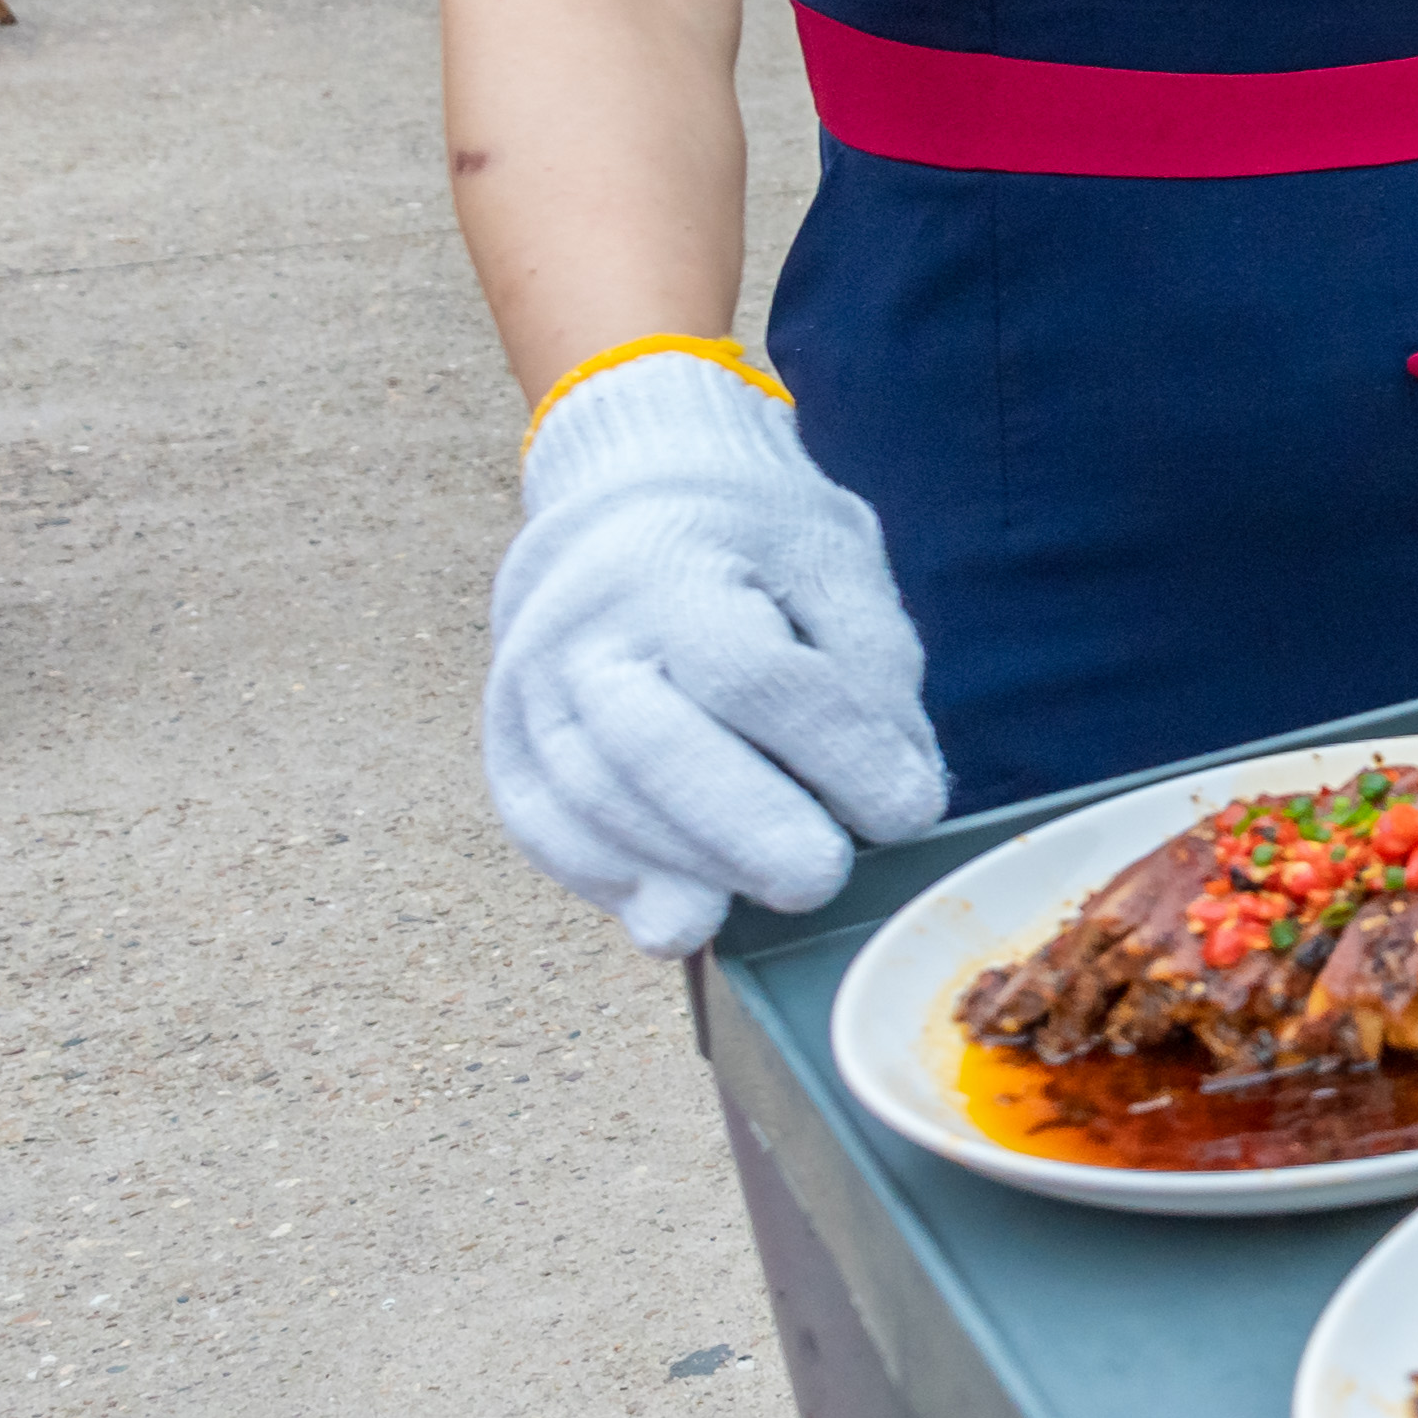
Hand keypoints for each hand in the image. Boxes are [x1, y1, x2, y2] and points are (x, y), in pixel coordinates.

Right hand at [478, 350, 947, 956]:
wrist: (623, 501)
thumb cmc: (750, 540)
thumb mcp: (834, 557)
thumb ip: (873, 666)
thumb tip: (898, 790)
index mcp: (677, 565)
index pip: (755, 674)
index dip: (837, 751)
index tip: (909, 811)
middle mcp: (584, 631)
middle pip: (651, 745)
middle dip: (743, 827)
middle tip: (819, 880)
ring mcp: (531, 692)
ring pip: (593, 800)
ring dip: (683, 866)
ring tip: (760, 906)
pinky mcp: (508, 747)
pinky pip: (544, 830)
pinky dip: (611, 883)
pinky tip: (681, 917)